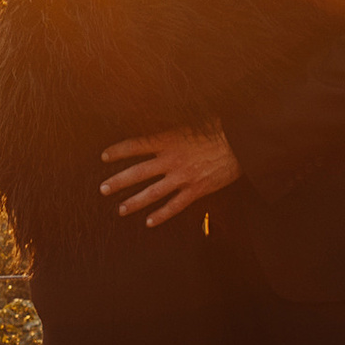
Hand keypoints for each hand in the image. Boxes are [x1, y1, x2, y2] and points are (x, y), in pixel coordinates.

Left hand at [99, 124, 239, 225]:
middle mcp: (171, 159)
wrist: (241, 142)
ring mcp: (183, 176)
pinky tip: (149, 222)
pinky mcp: (196, 190)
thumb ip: (173, 129)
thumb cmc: (219, 128)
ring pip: (153, 192)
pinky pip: (175, 206)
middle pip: (138, 172)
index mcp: (169, 139)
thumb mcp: (192, 122)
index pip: (136, 145)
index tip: (104, 157)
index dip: (118, 151)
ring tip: (120, 209)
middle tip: (102, 189)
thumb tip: (160, 126)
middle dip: (118, 181)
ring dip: (134, 202)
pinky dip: (161, 215)